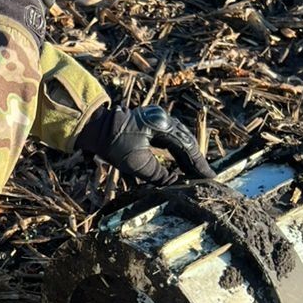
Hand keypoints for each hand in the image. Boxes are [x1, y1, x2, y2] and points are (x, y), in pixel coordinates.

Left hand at [75, 105, 214, 186]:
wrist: (93, 127)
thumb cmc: (113, 143)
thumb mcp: (137, 164)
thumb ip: (159, 175)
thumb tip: (175, 183)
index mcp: (162, 126)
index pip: (186, 147)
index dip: (197, 164)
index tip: (209, 176)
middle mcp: (162, 120)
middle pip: (185, 142)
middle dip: (194, 161)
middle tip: (205, 177)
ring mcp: (155, 120)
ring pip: (177, 140)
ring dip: (185, 157)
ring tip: (194, 172)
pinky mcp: (148, 124)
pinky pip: (168, 139)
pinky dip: (175, 152)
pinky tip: (178, 163)